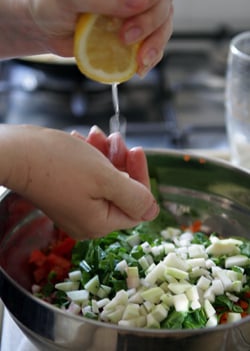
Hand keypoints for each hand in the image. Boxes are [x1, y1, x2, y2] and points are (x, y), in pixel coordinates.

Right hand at [0, 125, 158, 239]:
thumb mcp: (106, 179)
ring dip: (105, 155)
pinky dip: (89, 158)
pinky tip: (83, 140)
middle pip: (119, 191)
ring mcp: (74, 208)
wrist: (15, 153)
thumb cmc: (59, 165)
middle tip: (116, 138)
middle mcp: (87, 221)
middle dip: (120, 161)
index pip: (136, 205)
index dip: (140, 176)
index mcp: (100, 223)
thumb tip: (153, 212)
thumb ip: (134, 197)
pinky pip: (86, 178)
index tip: (136, 150)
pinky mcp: (63, 194)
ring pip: (103, 180)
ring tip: (96, 134)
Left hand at [1, 0, 175, 74]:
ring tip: (139, 59)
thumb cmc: (49, 0)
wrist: (41, 27)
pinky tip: (140, 67)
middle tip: (126, 36)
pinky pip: (153, 45)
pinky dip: (150, 57)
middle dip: (151, 22)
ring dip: (155, 43)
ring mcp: (134, 13)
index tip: (138, 5)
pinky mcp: (131, 36)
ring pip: (163, 24)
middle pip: (164, 0)